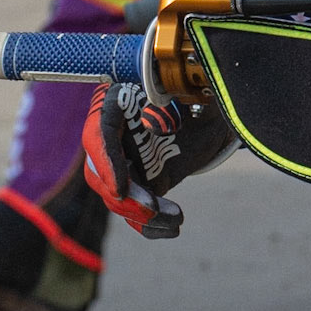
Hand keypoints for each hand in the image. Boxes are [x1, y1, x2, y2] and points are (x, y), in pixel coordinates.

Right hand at [81, 82, 236, 237]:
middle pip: (99, 171)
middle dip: (124, 196)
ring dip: (139, 214)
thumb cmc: (197, 84)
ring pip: (115, 196)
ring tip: (174, 218)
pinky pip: (133, 209)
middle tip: (152, 207)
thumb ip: (194, 83)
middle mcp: (114, 133)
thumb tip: (199, 88)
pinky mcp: (139, 182)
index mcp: (119, 99)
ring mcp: (124, 160)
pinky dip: (148, 224)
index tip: (120, 188)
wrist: (211, 105)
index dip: (105, 161)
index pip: (99, 130)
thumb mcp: (197, 81)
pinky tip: (172, 228)